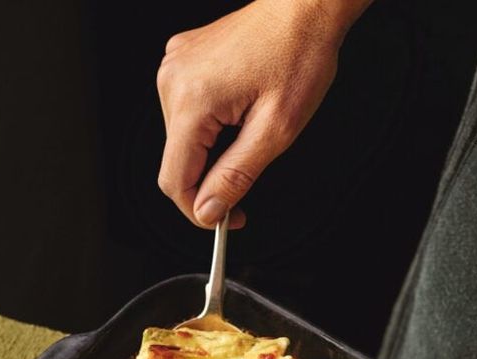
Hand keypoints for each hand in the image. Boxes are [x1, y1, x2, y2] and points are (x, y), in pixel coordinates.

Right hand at [156, 0, 370, 227]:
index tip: (227, 219)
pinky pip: (185, 112)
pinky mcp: (181, 61)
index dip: (198, 210)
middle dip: (209, 180)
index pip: (174, 180)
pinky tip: (237, 112)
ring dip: (211, 152)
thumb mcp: (275, 130)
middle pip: (176, 161)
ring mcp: (173, 67)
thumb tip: (208, 211)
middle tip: (248, 179)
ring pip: (181, 140)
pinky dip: (209, 127)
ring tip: (248, 131)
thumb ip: (236, 176)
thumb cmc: (298, 57)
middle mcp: (173, 81)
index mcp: (192, 99)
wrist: (304, 7)